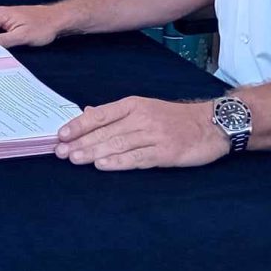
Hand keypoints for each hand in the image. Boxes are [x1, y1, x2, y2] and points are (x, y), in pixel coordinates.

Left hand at [54, 97, 228, 170]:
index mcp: (133, 105)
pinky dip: (118, 162)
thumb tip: (88, 114)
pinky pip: (137, 158)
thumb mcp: (144, 108)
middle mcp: (141, 118)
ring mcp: (153, 135)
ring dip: (93, 152)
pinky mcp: (165, 152)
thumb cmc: (173, 118)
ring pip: (117, 144)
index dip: (79, 125)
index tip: (61, 135)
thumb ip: (115, 114)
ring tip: (74, 159)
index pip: (100, 114)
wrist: (210, 125)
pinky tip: (102, 165)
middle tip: (60, 152)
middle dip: (80, 142)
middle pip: (105, 131)